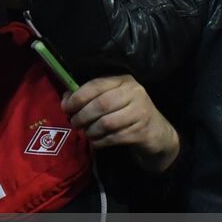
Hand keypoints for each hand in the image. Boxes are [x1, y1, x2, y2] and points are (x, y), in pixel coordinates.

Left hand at [64, 74, 179, 172]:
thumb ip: (89, 96)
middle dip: (82, 116)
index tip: (66, 108)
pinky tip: (96, 141)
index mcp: (123, 80)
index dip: (77, 97)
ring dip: (91, 130)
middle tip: (74, 123)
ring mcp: (141, 112)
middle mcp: (135, 93)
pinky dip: (100, 141)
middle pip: (101, 104)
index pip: (96, 85)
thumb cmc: (127, 112)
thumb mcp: (111, 98)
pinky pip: (114, 137)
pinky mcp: (142, 131)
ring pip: (107, 122)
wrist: (156, 132)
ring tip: (85, 133)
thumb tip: (65, 99)